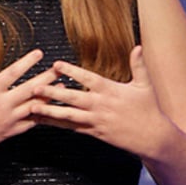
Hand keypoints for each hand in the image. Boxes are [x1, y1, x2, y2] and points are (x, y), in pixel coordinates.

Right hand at [0, 42, 58, 156]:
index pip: (13, 73)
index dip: (28, 62)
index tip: (39, 53)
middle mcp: (1, 105)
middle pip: (30, 89)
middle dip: (47, 78)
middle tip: (61, 69)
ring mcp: (8, 120)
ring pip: (34, 107)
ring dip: (49, 96)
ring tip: (62, 88)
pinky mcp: (10, 132)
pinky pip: (31, 123)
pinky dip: (43, 115)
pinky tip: (52, 108)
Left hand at [29, 46, 172, 155]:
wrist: (153, 138)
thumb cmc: (149, 109)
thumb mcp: (145, 85)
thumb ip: (138, 65)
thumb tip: (138, 46)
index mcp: (111, 91)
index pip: (88, 79)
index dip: (72, 71)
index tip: (56, 64)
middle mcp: (101, 106)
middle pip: (73, 98)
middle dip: (53, 93)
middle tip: (35, 87)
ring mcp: (97, 121)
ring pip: (69, 116)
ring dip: (49, 111)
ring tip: (32, 108)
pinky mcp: (95, 133)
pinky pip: (72, 128)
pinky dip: (57, 124)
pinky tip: (43, 121)